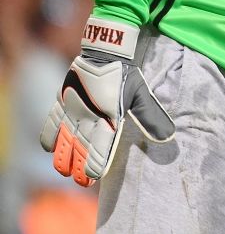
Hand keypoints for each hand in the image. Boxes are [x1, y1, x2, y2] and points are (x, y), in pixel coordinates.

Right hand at [39, 17, 174, 186]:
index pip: (100, 146)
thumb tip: (167, 138)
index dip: (95, 164)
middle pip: (80, 147)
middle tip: (80, 181)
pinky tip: (49, 149)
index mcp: (109, 115)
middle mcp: (88, 115)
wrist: (105, 51)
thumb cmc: (126, 75)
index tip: (93, 177)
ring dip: (62, 156)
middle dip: (78, 167)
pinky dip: (48, 136)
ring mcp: (72, 108)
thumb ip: (151, 117)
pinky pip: (50, 121)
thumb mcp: (142, 95)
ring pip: (62, 138)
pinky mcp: (61, 100)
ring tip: (64, 171)